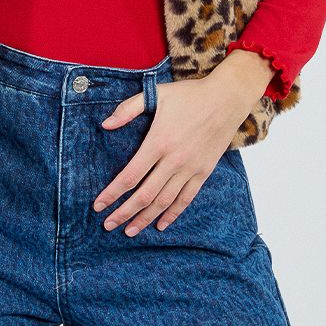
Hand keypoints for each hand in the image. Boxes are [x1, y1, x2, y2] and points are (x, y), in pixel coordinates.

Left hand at [92, 49, 272, 236]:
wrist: (227, 99)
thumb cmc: (189, 95)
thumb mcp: (156, 95)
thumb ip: (128, 109)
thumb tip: (105, 125)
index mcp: (158, 142)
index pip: (130, 176)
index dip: (113, 194)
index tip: (98, 205)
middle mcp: (174, 160)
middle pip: (144, 195)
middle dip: (124, 213)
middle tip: (108, 225)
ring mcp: (190, 168)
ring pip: (164, 201)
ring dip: (145, 218)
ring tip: (129, 231)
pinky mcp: (203, 172)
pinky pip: (186, 199)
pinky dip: (172, 214)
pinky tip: (161, 225)